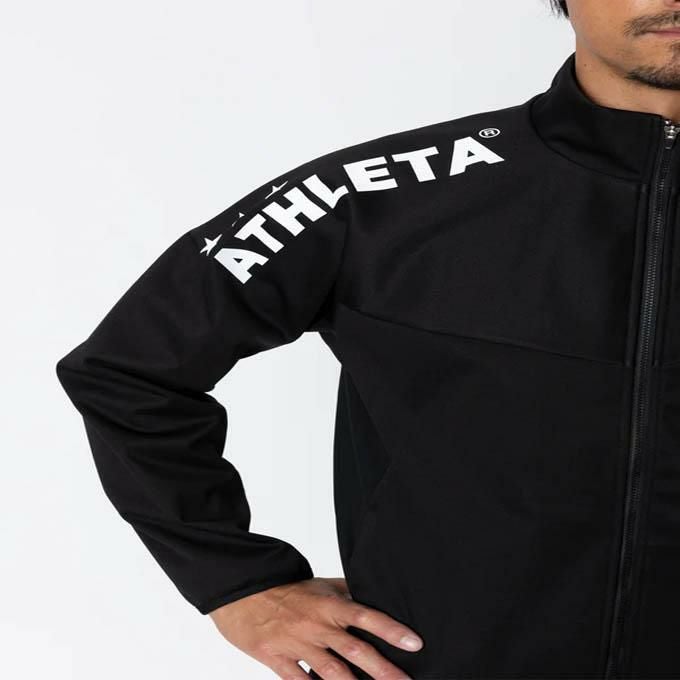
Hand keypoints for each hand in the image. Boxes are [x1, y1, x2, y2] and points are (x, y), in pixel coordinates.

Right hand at [208, 576, 422, 678]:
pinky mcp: (279, 661)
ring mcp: (298, 645)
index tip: (414, 642)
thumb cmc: (286, 590)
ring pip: (332, 672)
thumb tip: (374, 595)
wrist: (244, 592)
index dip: (391, 629)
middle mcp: (317, 625)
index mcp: (329, 604)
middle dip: (383, 670)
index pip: (366, 615)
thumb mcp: (319, 584)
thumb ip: (347, 592)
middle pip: (355, 650)